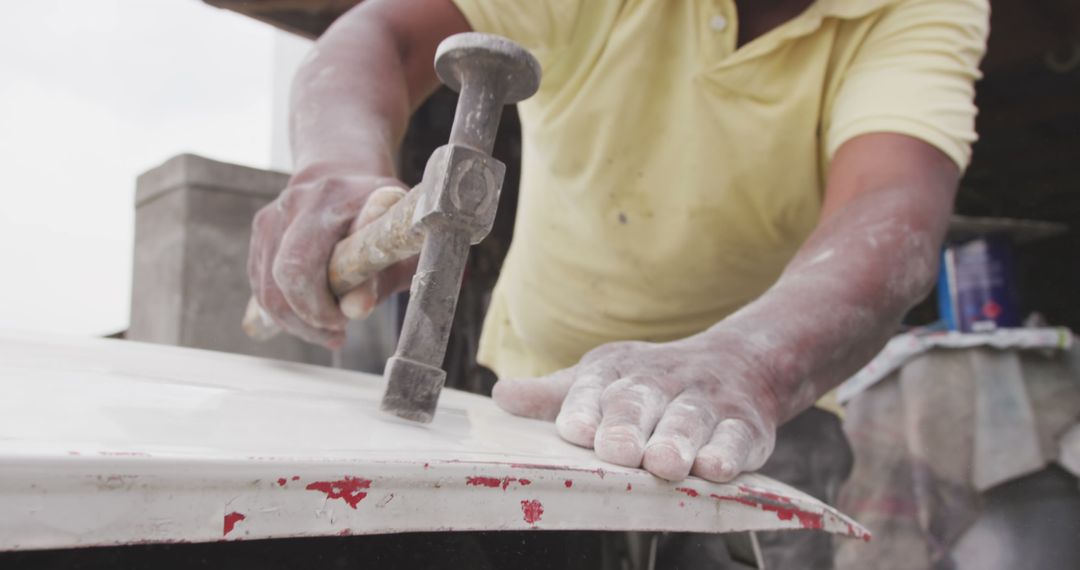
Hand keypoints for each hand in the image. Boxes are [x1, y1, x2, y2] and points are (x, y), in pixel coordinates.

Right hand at [248, 174, 415, 347]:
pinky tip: (311, 312)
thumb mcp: (397, 239)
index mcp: (330, 200)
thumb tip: (358, 309)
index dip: (317, 304)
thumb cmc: (382, 212)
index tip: (343, 322)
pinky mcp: (260, 230)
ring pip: (265, 289)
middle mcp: (294, 203)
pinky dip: (284, 308)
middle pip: (278, 281)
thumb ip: (383, 273)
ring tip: (328, 328)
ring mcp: (271, 216)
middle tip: (336, 335)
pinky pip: (261, 284)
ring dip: (295, 321)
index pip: (301, 264)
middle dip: (305, 321)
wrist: (346, 171)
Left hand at [491, 335, 781, 481]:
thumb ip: (556, 396)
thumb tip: (501, 397)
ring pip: (689, 420)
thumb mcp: (603, 378)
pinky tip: (715, 466)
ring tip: (664, 463)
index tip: (575, 430)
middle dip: (628, 425)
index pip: (596, 387)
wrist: (741, 362)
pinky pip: (737, 437)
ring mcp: (705, 401)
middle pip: (642, 401)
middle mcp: (662, 381)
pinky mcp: (745, 424)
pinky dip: (727, 452)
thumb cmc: (654, 383)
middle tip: (616, 450)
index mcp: (618, 370)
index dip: (585, 408)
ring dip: (678, 441)